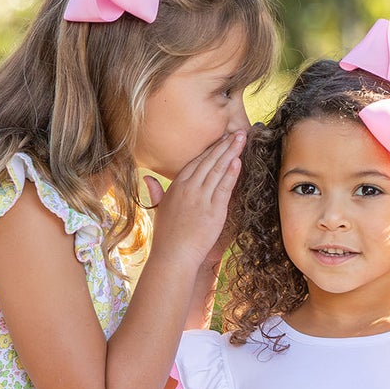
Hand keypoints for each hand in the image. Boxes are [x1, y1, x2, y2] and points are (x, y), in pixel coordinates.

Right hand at [145, 131, 245, 271]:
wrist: (173, 257)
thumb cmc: (166, 237)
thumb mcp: (158, 210)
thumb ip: (156, 191)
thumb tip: (148, 177)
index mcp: (176, 187)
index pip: (196, 162)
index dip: (210, 149)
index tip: (221, 139)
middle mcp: (188, 189)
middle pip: (209, 161)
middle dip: (224, 145)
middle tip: (237, 132)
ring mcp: (201, 198)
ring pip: (218, 170)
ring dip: (231, 152)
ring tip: (241, 139)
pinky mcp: (213, 211)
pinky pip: (224, 187)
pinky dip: (232, 173)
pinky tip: (238, 161)